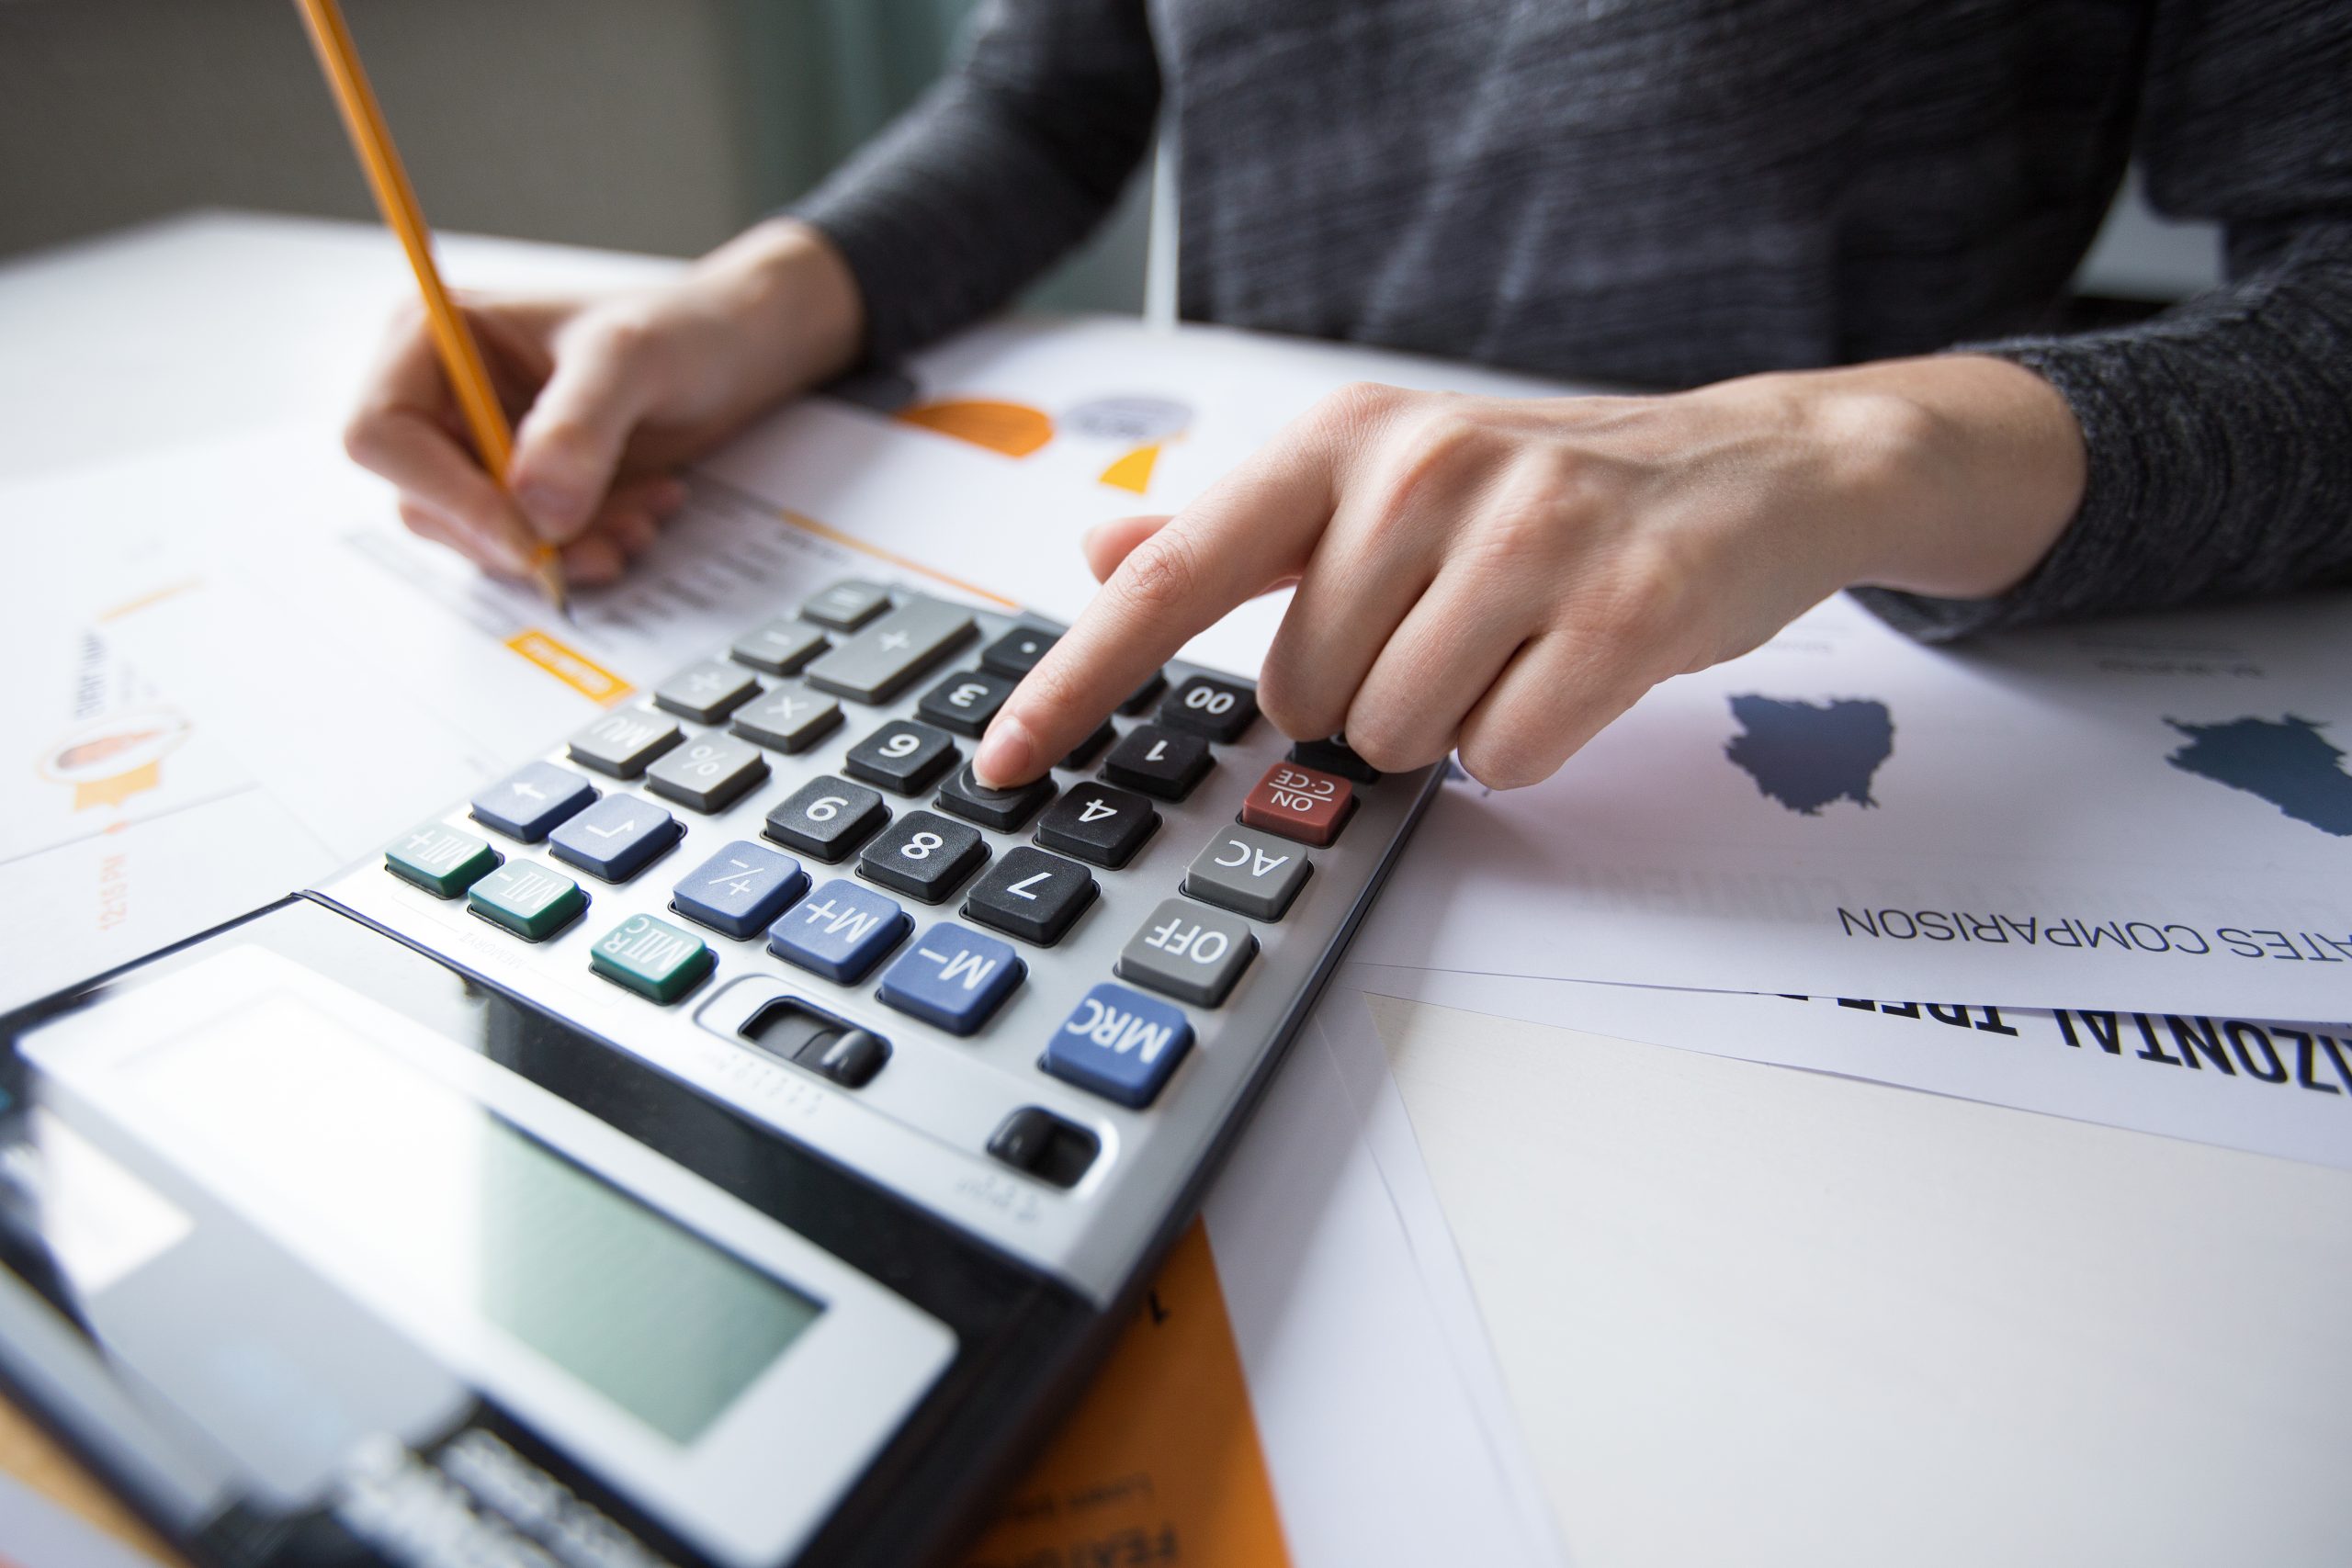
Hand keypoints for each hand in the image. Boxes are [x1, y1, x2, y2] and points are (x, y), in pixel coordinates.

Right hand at [344, 219, 862, 584]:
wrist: (734, 351)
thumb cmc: (679, 327)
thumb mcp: (633, 358)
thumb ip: (580, 425)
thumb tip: (534, 508)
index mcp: (432, 337)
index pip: (382, 434)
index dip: (447, 495)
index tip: (528, 534)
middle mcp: (440, 395)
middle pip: (427, 501)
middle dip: (519, 535)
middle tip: (608, 540)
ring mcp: (479, 447)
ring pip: (482, 537)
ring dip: (564, 548)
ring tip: (642, 520)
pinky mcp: (521, 489)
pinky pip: (529, 545)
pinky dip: (586, 545)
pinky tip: (644, 514)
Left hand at [972, 356, 2082, 788]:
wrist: (1752, 469)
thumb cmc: (1543, 491)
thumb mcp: (1380, 481)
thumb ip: (1236, 528)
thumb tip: (1103, 546)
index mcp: (1342, 440)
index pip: (1175, 575)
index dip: (1078, 678)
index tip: (1003, 761)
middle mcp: (1421, 469)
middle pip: (1299, 696)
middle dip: (1360, 700)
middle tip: (1444, 634)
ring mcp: (1527, 535)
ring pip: (1398, 738)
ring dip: (1447, 726)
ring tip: (1511, 648)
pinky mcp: (1622, 609)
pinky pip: (1506, 757)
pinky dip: (1528, 746)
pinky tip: (1569, 673)